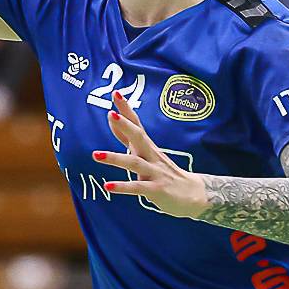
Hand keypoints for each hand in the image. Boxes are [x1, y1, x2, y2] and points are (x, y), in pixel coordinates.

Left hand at [93, 91, 208, 216]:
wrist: (193, 194)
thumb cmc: (165, 173)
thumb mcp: (148, 154)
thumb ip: (129, 139)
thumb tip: (113, 120)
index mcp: (148, 147)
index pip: (137, 125)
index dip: (127, 110)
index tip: (116, 94)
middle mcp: (152, 156)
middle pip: (139, 137)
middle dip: (126, 125)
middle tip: (111, 114)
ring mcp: (155, 172)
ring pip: (135, 163)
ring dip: (115, 158)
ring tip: (95, 155)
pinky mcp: (156, 190)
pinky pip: (138, 188)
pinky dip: (123, 187)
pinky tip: (107, 186)